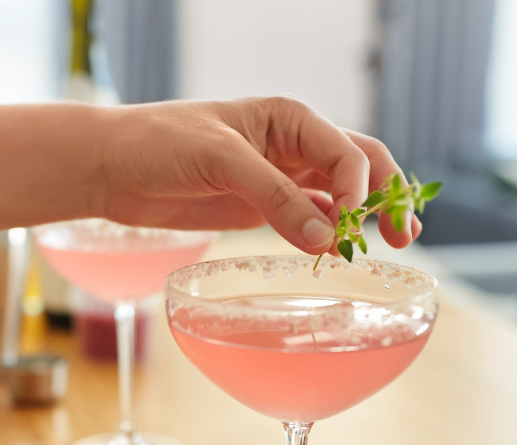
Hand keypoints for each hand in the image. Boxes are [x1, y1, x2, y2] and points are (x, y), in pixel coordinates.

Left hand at [98, 96, 421, 252]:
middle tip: (404, 235)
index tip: (353, 223)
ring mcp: (277, 179)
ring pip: (337, 199)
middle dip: (385, 199)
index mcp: (289, 118)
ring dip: (362, 221)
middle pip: (358, 170)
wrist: (112, 167)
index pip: (347, 151)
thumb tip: (326, 238)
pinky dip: (326, 236)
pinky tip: (336, 253)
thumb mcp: (220, 160)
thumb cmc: (159, 143)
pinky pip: (306, 220)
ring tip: (388, 248)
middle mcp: (291, 146)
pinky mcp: (258, 209)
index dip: (362, 188)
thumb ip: (274, 197)